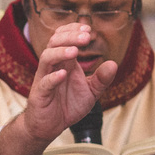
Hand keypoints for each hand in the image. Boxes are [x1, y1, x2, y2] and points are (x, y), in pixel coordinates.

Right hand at [21, 23, 116, 142]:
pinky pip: (44, 82)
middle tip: (86, 35)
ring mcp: (44, 78)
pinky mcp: (40, 94)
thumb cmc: (68, 105)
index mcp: (65, 62)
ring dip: (60, 52)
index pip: (64, 38)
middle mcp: (53, 66)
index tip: (88, 29)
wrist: (49, 126)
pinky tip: (63, 74)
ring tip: (74, 51)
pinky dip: (53, 77)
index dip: (74, 30)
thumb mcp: (90, 92)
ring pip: (46, 58)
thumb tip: (113, 63)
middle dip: (70, 36)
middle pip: (55, 42)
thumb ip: (102, 79)